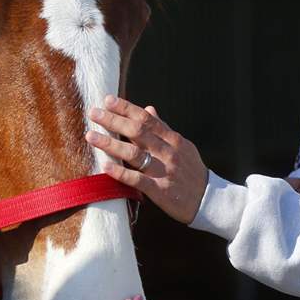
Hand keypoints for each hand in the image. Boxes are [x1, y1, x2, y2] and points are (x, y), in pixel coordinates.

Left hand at [86, 96, 208, 224]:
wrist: (209, 199)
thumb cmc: (192, 172)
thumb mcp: (183, 146)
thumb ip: (164, 128)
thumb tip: (149, 108)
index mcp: (173, 139)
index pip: (146, 119)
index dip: (126, 108)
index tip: (108, 100)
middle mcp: (168, 152)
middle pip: (137, 132)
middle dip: (114, 120)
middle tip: (93, 112)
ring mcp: (164, 170)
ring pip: (134, 153)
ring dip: (111, 143)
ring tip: (91, 136)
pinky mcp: (160, 190)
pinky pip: (137, 179)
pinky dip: (120, 172)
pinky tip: (105, 166)